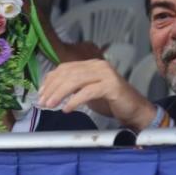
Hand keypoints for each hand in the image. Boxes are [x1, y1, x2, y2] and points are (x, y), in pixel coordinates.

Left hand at [38, 59, 155, 129]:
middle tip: (42, 102)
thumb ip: (72, 88)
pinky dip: (75, 100)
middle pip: (68, 73)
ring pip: (76, 80)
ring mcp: (105, 74)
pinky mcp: (111, 85)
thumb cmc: (110, 102)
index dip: (50, 80)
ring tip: (50, 105)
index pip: (64, 68)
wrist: (135, 110)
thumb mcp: (86, 92)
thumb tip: (48, 92)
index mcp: (90, 64)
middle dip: (52, 88)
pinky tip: (67, 108)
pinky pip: (88, 91)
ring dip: (60, 94)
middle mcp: (97, 65)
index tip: (40, 94)